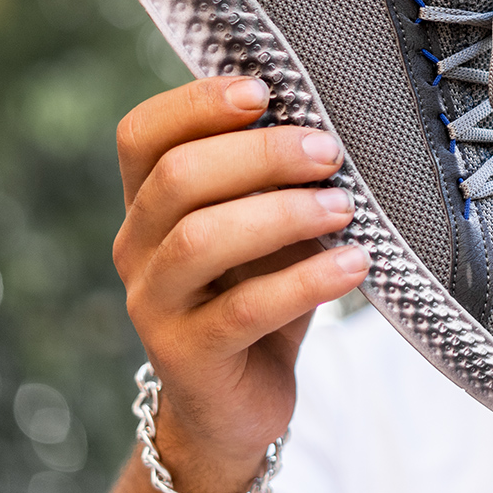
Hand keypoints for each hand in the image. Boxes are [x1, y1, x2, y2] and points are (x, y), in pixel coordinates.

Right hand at [113, 77, 368, 492]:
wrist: (239, 402)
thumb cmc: (260, 290)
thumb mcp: (267, 227)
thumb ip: (276, 180)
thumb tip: (334, 124)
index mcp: (150, 202)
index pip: (142, 134)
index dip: (196, 104)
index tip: (265, 90)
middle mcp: (137, 247)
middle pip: (178, 177)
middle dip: (261, 155)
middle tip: (329, 152)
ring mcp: (153, 305)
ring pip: (200, 240)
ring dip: (282, 214)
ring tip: (344, 208)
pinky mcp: (184, 358)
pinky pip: (242, 310)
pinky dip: (305, 281)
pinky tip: (355, 265)